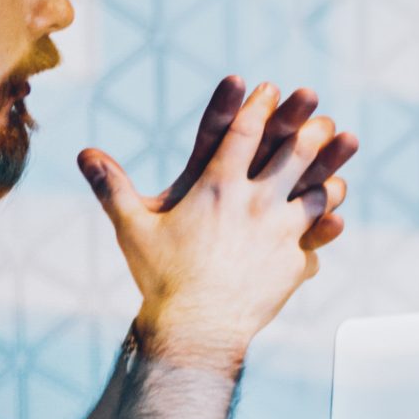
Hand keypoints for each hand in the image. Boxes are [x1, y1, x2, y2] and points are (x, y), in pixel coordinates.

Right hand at [80, 83, 346, 368]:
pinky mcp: (293, 263)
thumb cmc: (162, 280)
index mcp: (217, 187)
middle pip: (292, 153)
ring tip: (336, 159)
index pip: (243, 133)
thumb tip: (83, 154)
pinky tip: (335, 220)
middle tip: (317, 109)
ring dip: (327, 171)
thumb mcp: (133, 229)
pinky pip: (316, 238)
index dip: (257, 107)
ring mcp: (279, 232)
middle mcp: (255, 203)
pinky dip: (327, 226)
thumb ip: (112, 188)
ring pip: (315, 192)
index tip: (269, 88)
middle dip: (307, 127)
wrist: (197, 331)